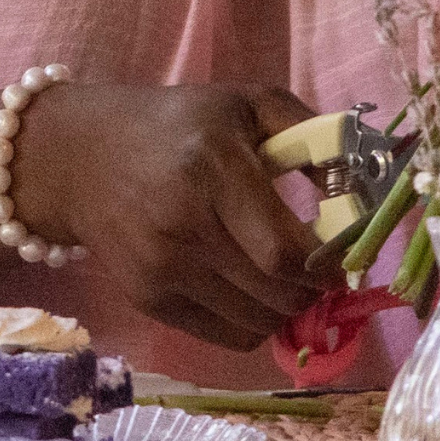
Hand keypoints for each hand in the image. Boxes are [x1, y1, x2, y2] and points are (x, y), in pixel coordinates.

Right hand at [13, 80, 331, 351]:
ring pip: (257, 322)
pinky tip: (241, 288)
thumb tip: (365, 195)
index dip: (329, 268)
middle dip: (312, 291)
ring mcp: (160, 265)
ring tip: (277, 279)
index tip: (339, 257)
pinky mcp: (146, 297)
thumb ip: (314, 135)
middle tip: (315, 272)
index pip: (288, 254)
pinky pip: (226, 336)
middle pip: (278, 294)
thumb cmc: (174, 124)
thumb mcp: (243, 103)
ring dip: (282, 308)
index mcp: (211, 167)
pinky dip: (249, 323)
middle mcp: (182, 221)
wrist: (74, 154)